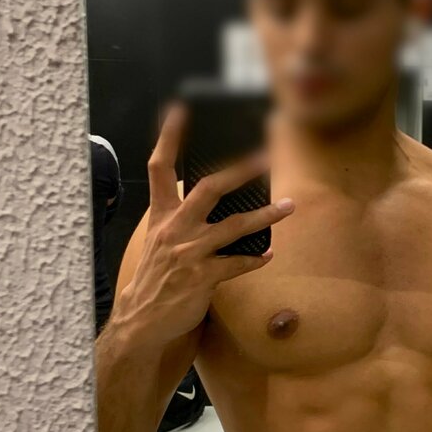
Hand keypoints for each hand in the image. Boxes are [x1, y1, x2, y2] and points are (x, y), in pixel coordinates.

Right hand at [113, 101, 294, 346]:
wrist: (142, 320)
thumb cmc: (159, 276)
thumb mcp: (162, 241)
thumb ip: (184, 218)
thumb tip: (220, 198)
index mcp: (162, 216)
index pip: (159, 168)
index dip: (168, 138)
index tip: (181, 110)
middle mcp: (174, 229)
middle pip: (209, 188)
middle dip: (239, 170)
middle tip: (265, 155)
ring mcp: (188, 253)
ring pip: (234, 227)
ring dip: (266, 216)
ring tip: (289, 207)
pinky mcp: (201, 278)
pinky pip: (237, 264)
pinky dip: (255, 259)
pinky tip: (269, 254)